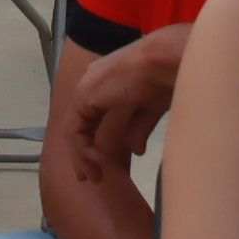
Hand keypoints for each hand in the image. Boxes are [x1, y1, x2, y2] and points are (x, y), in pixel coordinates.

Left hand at [66, 40, 179, 176]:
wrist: (164, 61)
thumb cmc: (164, 77)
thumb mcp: (151, 107)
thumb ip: (139, 127)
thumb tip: (136, 151)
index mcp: (106, 83)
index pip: (90, 116)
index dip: (91, 141)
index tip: (99, 164)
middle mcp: (91, 84)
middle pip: (79, 124)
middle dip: (81, 153)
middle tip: (88, 177)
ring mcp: (85, 89)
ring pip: (74, 130)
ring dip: (82, 156)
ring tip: (95, 176)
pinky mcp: (84, 98)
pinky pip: (75, 131)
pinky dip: (82, 150)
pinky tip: (98, 161)